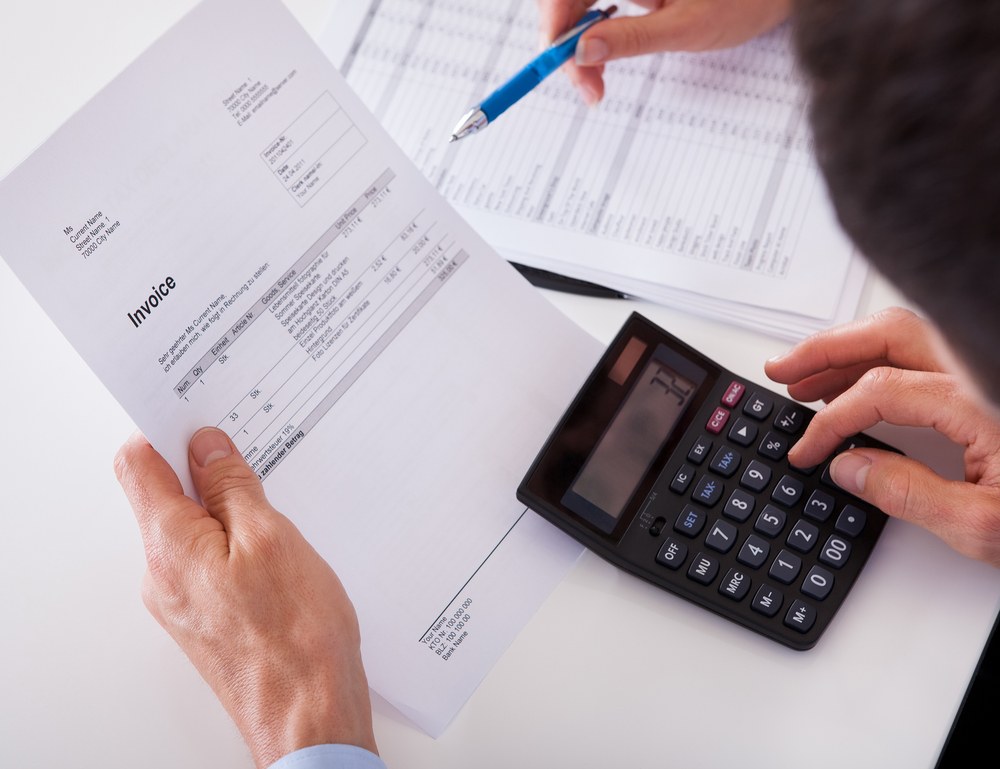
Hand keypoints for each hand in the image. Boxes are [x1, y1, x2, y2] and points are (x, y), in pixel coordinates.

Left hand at [115, 427, 377, 766]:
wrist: (311, 715)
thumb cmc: (296, 638)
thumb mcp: (272, 539)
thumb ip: (232, 487)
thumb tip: (207, 448)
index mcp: (169, 547)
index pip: (137, 464)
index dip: (166, 430)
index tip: (204, 416)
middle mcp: (163, 575)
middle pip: (164, 494)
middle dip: (206, 467)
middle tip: (256, 454)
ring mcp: (183, 600)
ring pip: (193, 528)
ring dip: (229, 506)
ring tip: (277, 505)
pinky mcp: (209, 616)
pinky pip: (211, 559)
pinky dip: (238, 539)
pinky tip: (278, 545)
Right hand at [537, 0, 790, 103]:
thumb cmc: (746, 0)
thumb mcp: (686, 27)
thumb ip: (631, 39)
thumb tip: (582, 53)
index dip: (554, 20)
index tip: (556, 60)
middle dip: (564, 40)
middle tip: (585, 86)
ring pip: (577, 2)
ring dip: (575, 43)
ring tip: (594, 84)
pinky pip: (593, 4)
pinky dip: (591, 36)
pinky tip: (600, 59)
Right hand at [765, 307, 999, 567]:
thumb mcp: (985, 527)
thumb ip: (909, 496)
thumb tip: (849, 468)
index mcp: (979, 401)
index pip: (879, 394)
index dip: (831, 422)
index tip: (808, 450)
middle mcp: (981, 372)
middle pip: (888, 335)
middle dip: (825, 350)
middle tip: (782, 371)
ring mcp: (987, 371)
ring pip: (906, 335)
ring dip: (850, 349)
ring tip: (807, 374)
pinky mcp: (989, 382)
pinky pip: (924, 352)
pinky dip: (880, 359)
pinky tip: (857, 380)